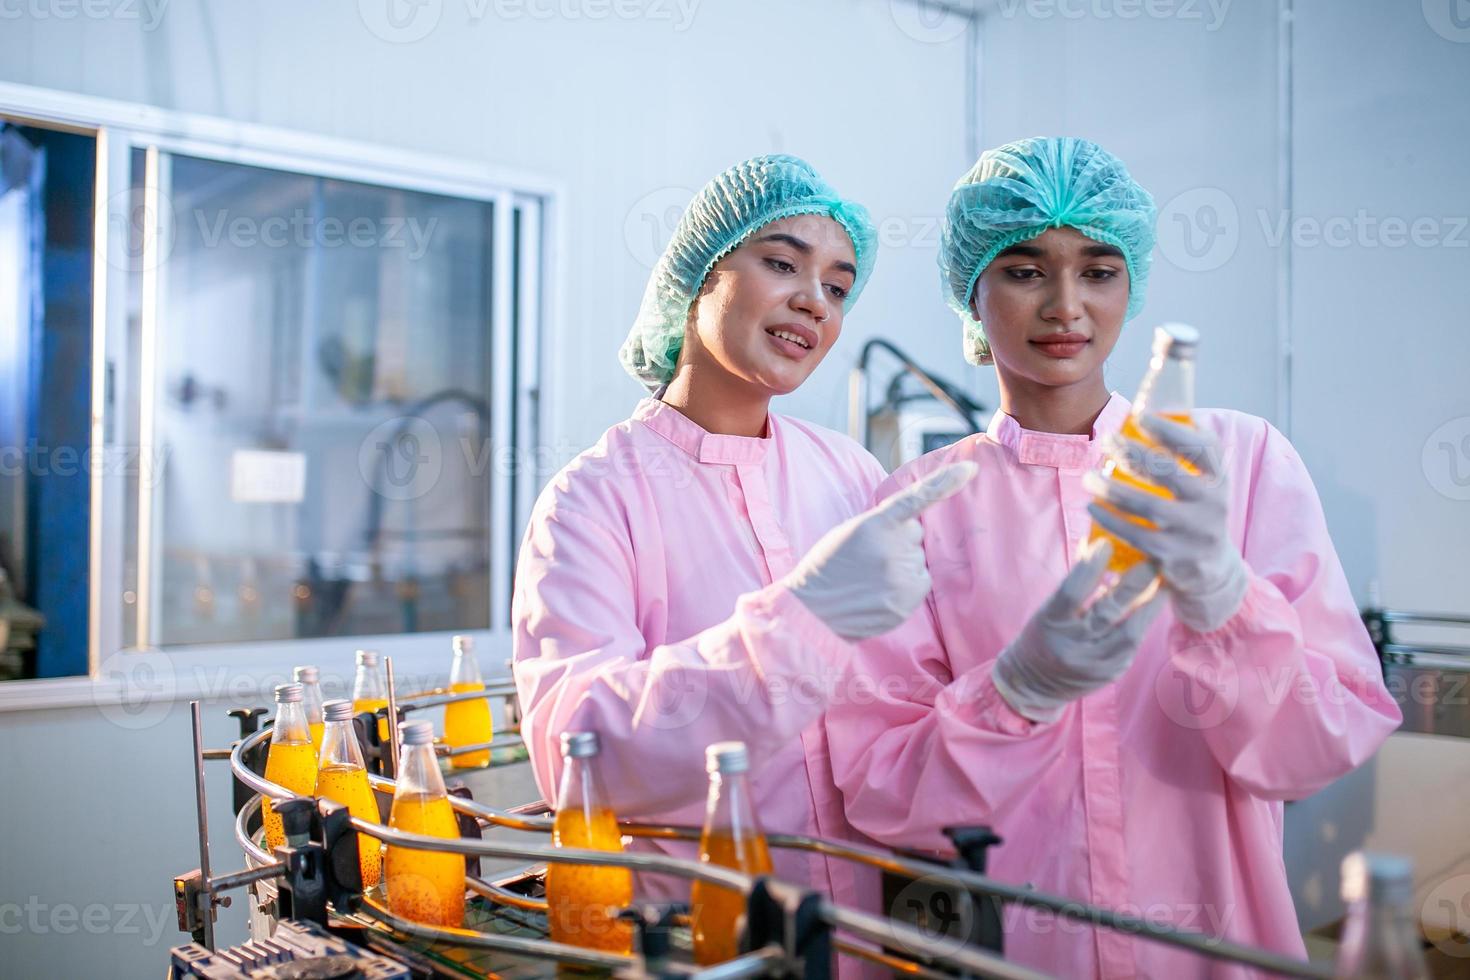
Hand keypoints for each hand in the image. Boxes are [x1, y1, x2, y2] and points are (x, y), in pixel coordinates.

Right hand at [784, 462, 976, 639]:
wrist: (813, 610)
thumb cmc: (829, 567)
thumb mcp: (850, 532)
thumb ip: (883, 525)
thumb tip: (914, 528)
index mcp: (877, 523)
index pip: (918, 497)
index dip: (946, 482)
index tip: (971, 470)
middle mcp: (895, 547)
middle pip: (916, 534)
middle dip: (900, 541)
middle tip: (870, 557)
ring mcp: (903, 575)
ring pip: (918, 560)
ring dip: (902, 565)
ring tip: (870, 578)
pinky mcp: (908, 600)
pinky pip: (920, 583)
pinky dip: (906, 586)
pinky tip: (880, 592)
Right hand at [992, 539, 1165, 722]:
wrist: (1034, 684)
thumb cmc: (1041, 637)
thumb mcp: (1049, 610)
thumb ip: (1076, 587)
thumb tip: (1102, 551)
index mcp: (1051, 623)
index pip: (1073, 591)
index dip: (1091, 566)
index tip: (1107, 543)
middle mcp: (1073, 645)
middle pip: (1108, 610)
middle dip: (1135, 582)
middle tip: (1153, 559)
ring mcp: (1095, 663)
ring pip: (1130, 631)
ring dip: (1150, 605)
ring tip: (1164, 584)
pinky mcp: (1111, 672)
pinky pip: (1133, 644)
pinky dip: (1143, 622)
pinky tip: (1153, 607)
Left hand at [1085, 413, 1248, 631]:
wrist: (1212, 571)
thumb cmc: (1196, 512)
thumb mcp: (1205, 483)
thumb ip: (1189, 452)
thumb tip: (1162, 407)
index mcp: (1220, 479)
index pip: (1203, 448)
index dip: (1171, 430)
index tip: (1140, 416)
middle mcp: (1213, 504)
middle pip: (1169, 473)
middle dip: (1133, 453)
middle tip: (1106, 440)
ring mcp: (1194, 533)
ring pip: (1147, 505)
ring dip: (1111, 488)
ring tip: (1089, 477)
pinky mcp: (1174, 558)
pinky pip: (1135, 534)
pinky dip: (1110, 519)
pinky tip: (1092, 506)